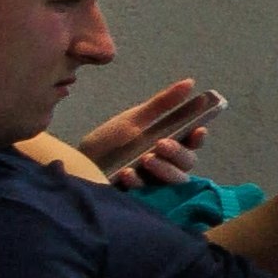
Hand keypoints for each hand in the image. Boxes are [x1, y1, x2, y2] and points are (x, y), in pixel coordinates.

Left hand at [77, 81, 217, 189]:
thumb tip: (190, 82)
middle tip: (161, 144)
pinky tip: (127, 173)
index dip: (199, 137)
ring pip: (173, 179)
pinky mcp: (138, 195)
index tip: (198, 129)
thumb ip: (163, 103)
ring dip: (164, 169)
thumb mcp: (135, 118)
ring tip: (146, 159)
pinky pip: (145, 191)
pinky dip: (137, 181)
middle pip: (187, 162)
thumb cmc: (110, 139)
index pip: (193, 142)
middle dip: (178, 153)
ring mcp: (154, 180)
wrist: (78, 161)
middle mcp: (166, 163)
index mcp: (169, 142)